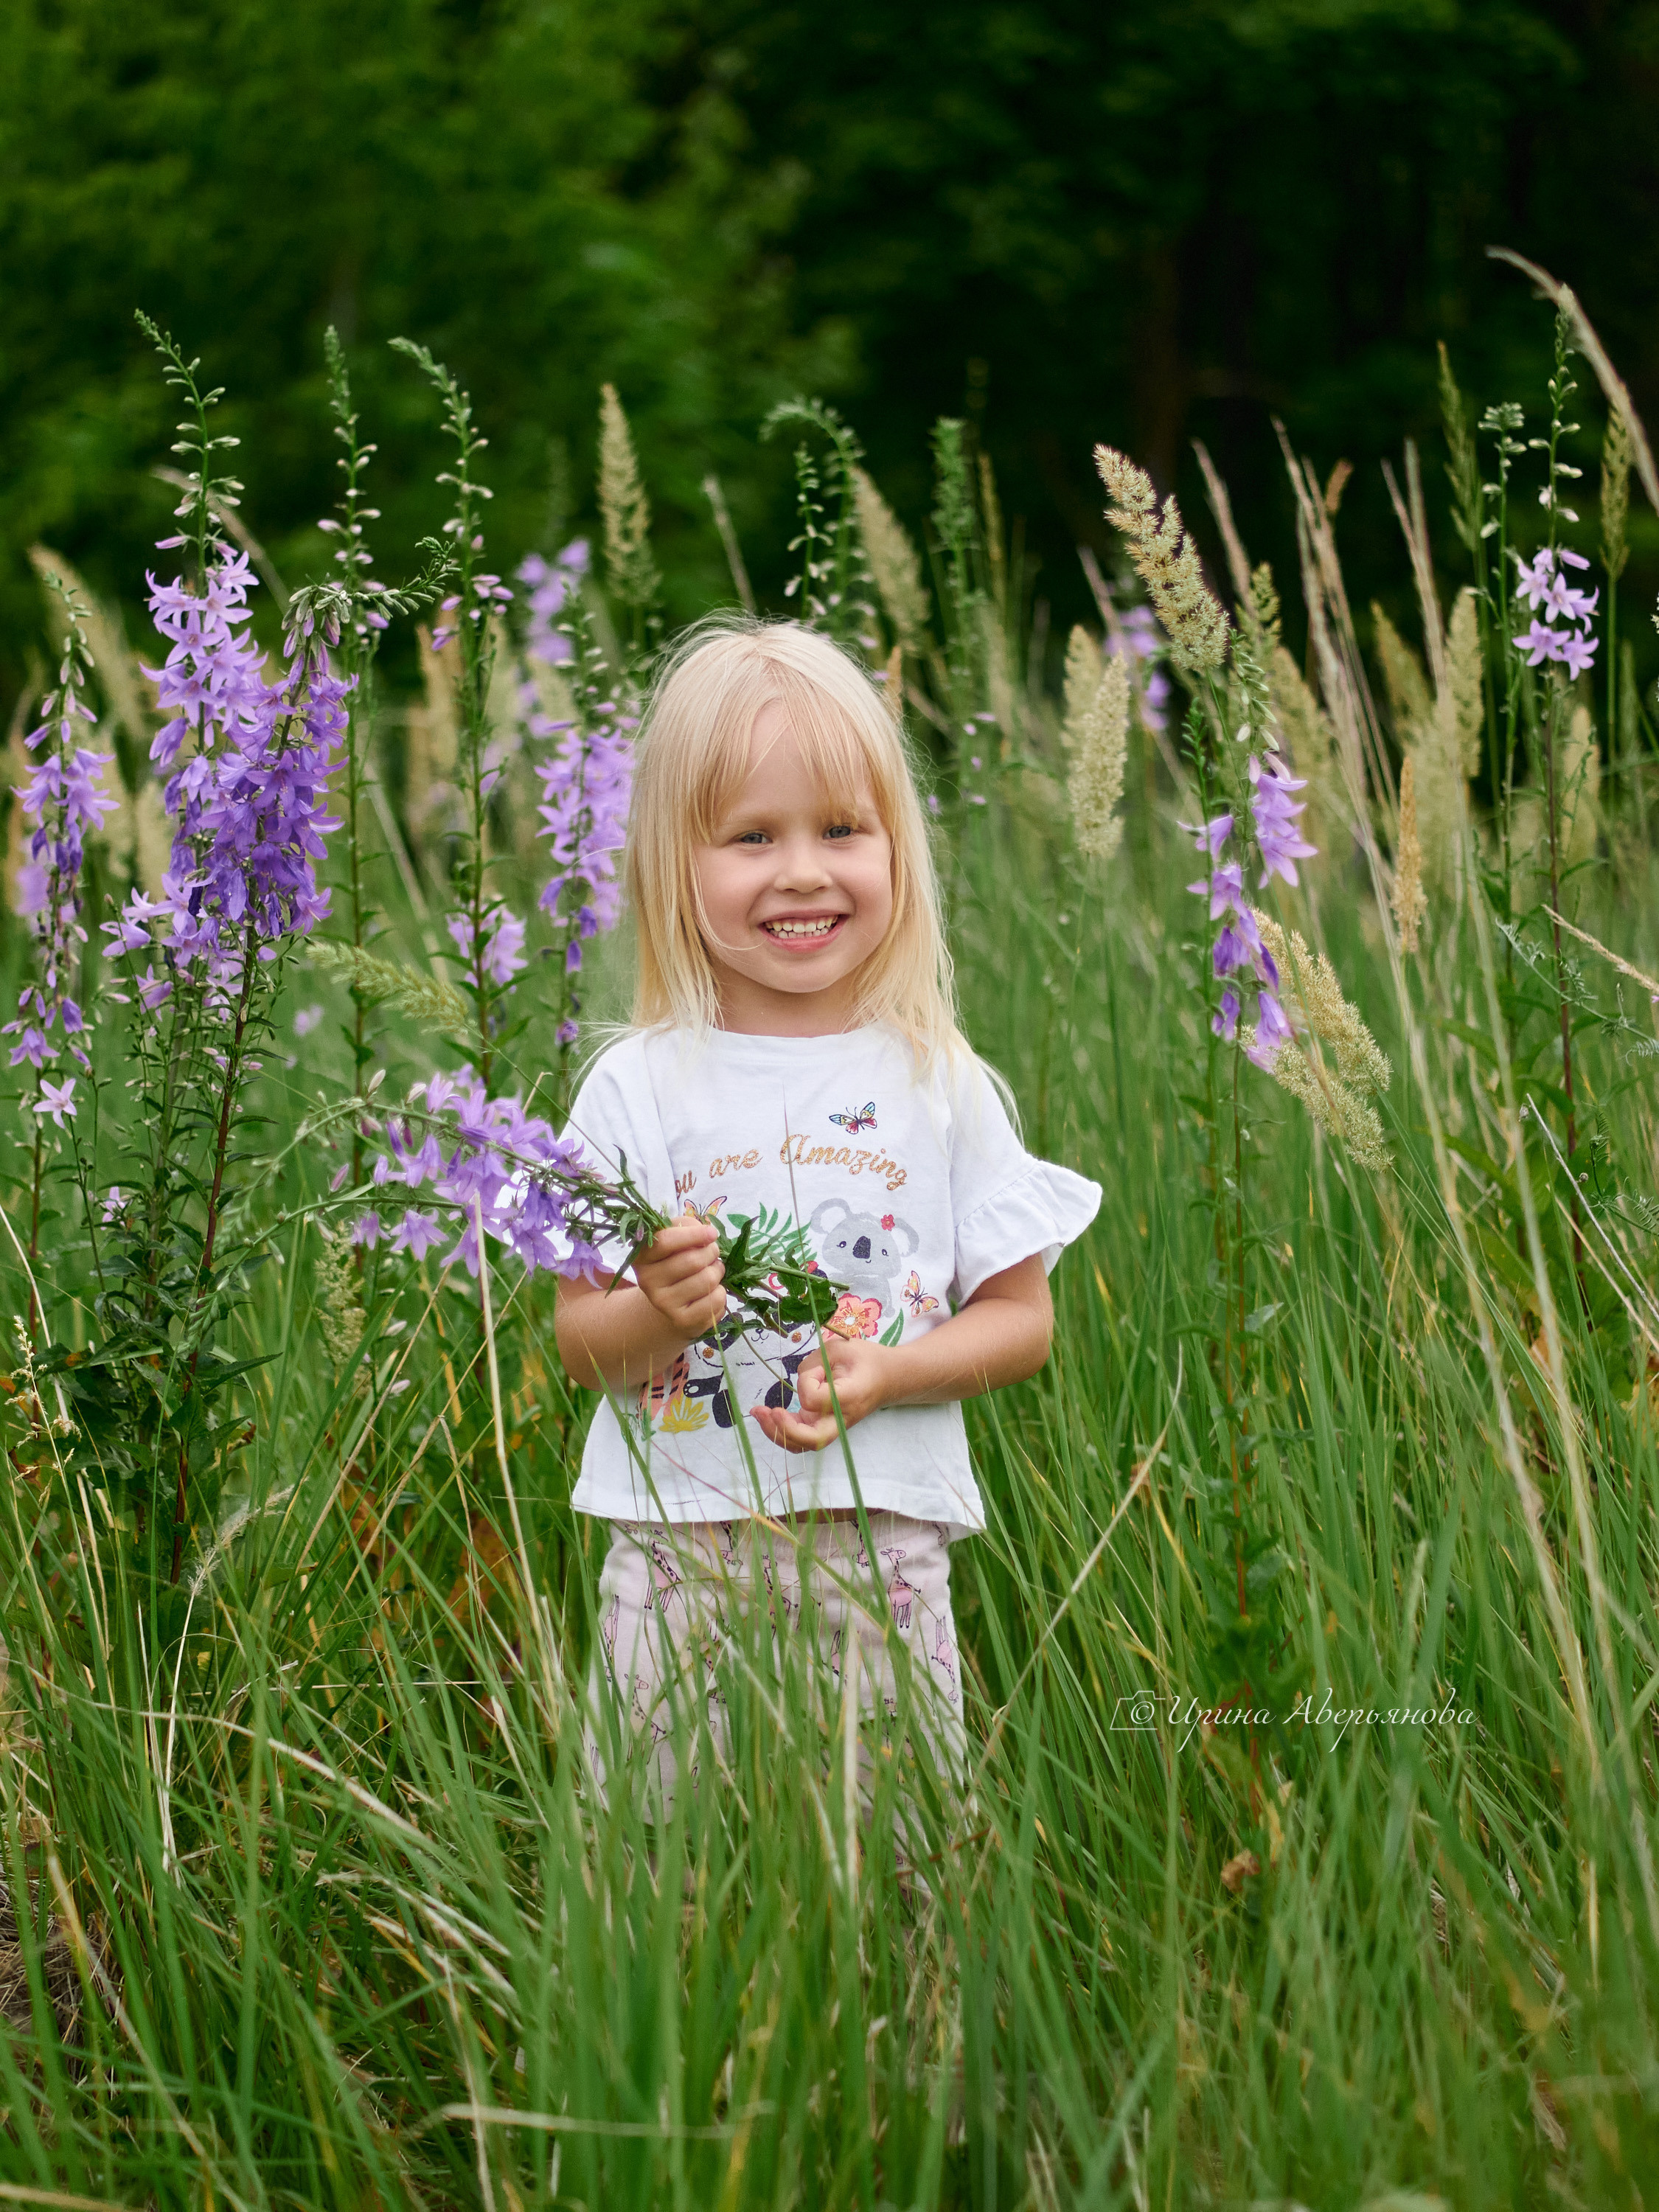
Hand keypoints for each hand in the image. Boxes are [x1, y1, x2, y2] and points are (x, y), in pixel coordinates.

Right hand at [632, 1212, 726, 1340]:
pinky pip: (715, 1300)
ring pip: (707, 1279)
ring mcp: (663, 1303)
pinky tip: (710, 1292)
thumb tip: (707, 1234)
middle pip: (692, 1260)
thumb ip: (687, 1228)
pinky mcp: (682, 1320)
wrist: (671, 1305)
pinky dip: (720, 1292)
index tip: (712, 1233)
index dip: (694, 1234)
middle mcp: (647, 1280)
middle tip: (712, 1254)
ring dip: (717, 1272)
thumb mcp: (676, 1240)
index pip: (667, 1241)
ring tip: (711, 1272)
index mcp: (642, 1256)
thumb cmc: (676, 1263)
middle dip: (711, 1253)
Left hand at [750, 1331, 895, 1454]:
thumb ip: (813, 1363)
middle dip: (783, 1429)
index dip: (807, 1383)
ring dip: (778, 1433)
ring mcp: (834, 1427)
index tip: (818, 1368)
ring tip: (759, 1413)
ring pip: (804, 1445)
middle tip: (765, 1411)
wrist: (887, 1377)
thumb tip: (799, 1384)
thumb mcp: (840, 1348)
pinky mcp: (826, 1426)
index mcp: (849, 1397)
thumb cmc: (864, 1359)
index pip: (815, 1400)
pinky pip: (803, 1437)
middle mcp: (842, 1419)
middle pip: (811, 1440)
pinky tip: (770, 1416)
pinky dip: (783, 1431)